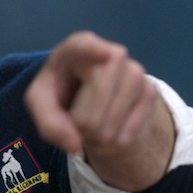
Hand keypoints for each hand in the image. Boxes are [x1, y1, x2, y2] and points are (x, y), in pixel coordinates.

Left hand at [24, 31, 174, 192]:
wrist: (89, 98)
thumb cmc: (61, 92)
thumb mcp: (42, 104)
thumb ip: (49, 124)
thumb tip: (75, 146)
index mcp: (76, 48)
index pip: (85, 46)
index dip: (95, 51)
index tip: (106, 54)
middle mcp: (111, 53)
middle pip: (100, 92)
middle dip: (85, 120)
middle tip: (77, 124)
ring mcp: (135, 70)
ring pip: (117, 115)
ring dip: (100, 134)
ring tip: (92, 128)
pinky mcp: (150, 90)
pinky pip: (133, 127)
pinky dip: (118, 139)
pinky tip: (110, 130)